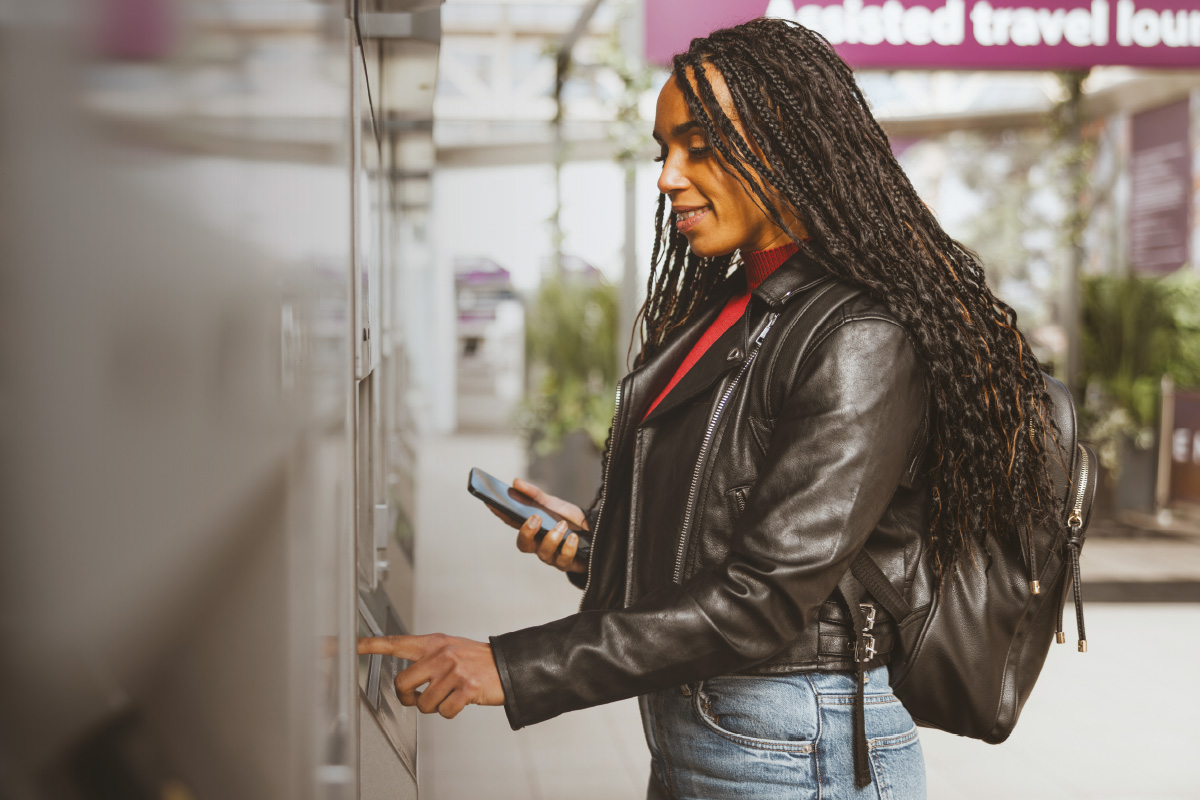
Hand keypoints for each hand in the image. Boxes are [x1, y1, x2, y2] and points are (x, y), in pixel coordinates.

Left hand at [357, 634, 504, 718]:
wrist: (507, 665)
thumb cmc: (475, 660)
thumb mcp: (448, 648)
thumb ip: (425, 657)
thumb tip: (404, 680)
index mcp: (432, 642)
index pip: (392, 643)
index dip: (364, 646)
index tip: (335, 645)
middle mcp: (440, 653)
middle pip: (402, 684)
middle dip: (409, 697)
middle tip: (421, 695)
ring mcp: (453, 670)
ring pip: (423, 704)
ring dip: (434, 706)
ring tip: (448, 694)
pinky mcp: (465, 688)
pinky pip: (444, 712)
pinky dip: (450, 712)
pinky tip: (460, 701)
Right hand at [489, 478, 588, 573]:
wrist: (596, 531)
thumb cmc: (571, 519)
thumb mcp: (554, 504)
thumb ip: (535, 495)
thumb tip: (515, 482)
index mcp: (532, 528)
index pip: (512, 521)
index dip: (500, 513)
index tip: (491, 501)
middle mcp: (538, 544)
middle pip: (523, 544)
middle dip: (526, 532)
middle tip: (535, 518)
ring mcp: (552, 555)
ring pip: (543, 553)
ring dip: (552, 537)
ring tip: (562, 524)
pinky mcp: (567, 563)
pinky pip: (563, 560)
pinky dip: (568, 547)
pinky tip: (574, 538)